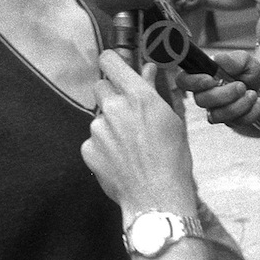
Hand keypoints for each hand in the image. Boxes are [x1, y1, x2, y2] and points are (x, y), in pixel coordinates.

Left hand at [82, 51, 196, 216]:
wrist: (157, 198)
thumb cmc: (172, 160)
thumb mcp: (172, 120)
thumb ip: (154, 90)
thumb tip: (148, 68)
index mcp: (137, 96)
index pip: (109, 61)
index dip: (111, 63)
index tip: (115, 68)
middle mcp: (113, 108)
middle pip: (101, 87)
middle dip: (112, 96)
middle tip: (128, 115)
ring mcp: (97, 128)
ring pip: (98, 117)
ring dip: (109, 125)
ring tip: (129, 147)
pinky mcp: (87, 148)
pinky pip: (92, 139)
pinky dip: (103, 147)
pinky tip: (120, 160)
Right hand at [176, 50, 259, 128]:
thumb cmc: (246, 71)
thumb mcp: (244, 60)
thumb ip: (232, 60)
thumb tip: (218, 59)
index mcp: (201, 75)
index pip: (183, 81)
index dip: (193, 83)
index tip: (211, 80)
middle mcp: (204, 94)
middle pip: (201, 100)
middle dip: (224, 94)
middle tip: (241, 85)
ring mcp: (215, 109)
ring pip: (217, 115)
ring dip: (239, 105)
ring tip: (252, 93)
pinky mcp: (229, 121)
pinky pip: (236, 122)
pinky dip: (251, 112)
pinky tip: (257, 101)